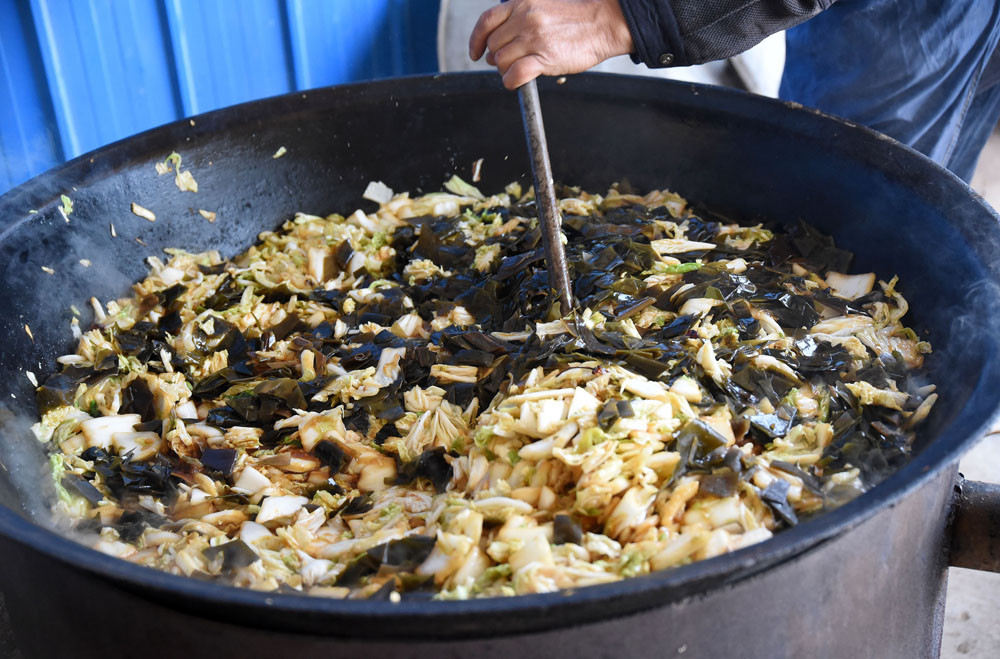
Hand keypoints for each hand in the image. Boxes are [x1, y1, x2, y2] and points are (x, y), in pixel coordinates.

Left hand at [469, 0, 633, 89]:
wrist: (603, 23)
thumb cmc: (577, 19)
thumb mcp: (543, 6)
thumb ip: (520, 18)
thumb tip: (499, 43)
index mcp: (522, 3)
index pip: (486, 22)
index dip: (476, 40)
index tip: (475, 52)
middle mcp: (525, 18)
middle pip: (494, 46)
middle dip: (498, 58)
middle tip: (511, 63)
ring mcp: (533, 38)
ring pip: (502, 62)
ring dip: (507, 70)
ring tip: (521, 69)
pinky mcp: (543, 58)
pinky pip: (514, 75)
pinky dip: (511, 82)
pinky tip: (517, 82)